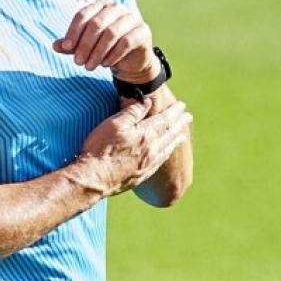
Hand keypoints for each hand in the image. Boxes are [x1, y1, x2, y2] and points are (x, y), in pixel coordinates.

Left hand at [54, 0, 160, 82]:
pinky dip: (113, 55)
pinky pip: (126, 42)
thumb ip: (70, 45)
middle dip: (84, 45)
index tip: (66, 48)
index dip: (73, 32)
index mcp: (99, 7)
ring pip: (111, 33)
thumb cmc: (102, 49)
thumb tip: (55, 45)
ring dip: (97, 52)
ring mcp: (131, 18)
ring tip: (89, 67)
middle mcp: (116, 8)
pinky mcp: (143, 31)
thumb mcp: (84, 47)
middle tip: (78, 62)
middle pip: (96, 24)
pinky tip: (105, 64)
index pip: (83, 15)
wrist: (129, 60)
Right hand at [71, 93, 191, 196]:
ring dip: (176, 139)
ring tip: (182, 134)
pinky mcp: (141, 175)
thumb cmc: (100, 150)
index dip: (174, 111)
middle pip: (170, 133)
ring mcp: (148, 163)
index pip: (165, 119)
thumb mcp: (113, 125)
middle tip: (188, 116)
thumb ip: (132, 112)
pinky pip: (160, 162)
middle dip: (179, 123)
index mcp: (145, 134)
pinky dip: (167, 154)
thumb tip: (147, 101)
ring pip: (167, 148)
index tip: (182, 105)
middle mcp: (151, 149)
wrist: (93, 180)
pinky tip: (166, 153)